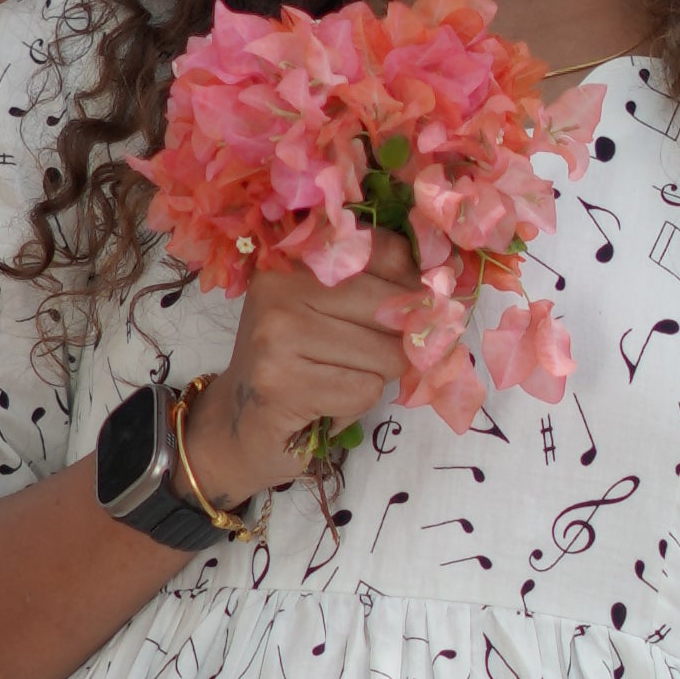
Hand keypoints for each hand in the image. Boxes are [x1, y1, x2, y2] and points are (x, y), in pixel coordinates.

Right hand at [181, 252, 417, 503]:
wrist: (238, 425)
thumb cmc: (297, 364)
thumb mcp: (329, 311)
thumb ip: (378, 289)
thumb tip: (441, 296)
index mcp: (296, 257)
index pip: (390, 253)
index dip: (412, 289)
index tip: (398, 314)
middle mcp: (282, 286)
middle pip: (393, 306)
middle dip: (398, 342)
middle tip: (363, 359)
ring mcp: (277, 334)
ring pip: (385, 353)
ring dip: (375, 378)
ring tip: (336, 381)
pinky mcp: (282, 382)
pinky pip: (366, 390)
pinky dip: (357, 405)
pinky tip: (324, 403)